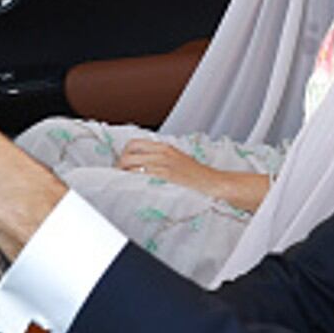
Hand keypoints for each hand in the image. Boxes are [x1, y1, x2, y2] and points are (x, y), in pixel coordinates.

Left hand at [116, 139, 269, 212]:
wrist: (214, 184)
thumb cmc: (197, 177)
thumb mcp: (178, 161)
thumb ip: (161, 160)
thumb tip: (143, 167)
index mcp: (164, 147)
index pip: (134, 144)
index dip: (124, 154)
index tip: (122, 166)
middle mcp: (161, 152)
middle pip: (128, 153)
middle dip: (119, 165)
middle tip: (119, 177)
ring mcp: (163, 164)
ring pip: (131, 164)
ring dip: (123, 174)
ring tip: (123, 184)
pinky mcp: (165, 176)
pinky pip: (141, 176)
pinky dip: (132, 181)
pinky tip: (132, 188)